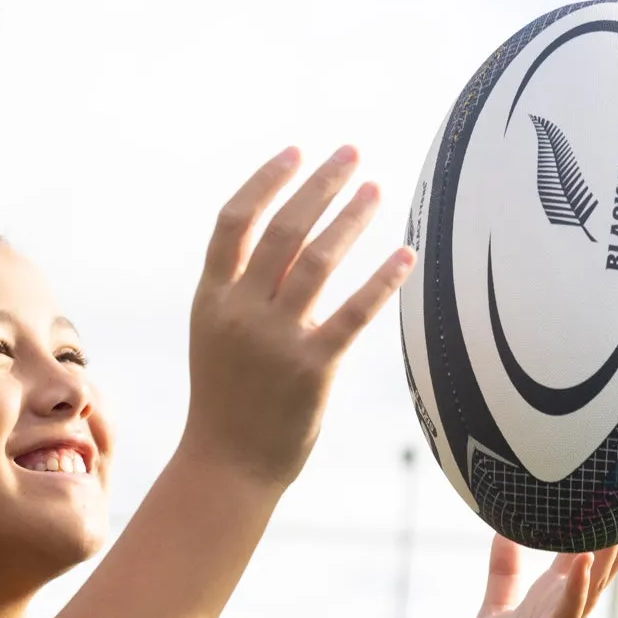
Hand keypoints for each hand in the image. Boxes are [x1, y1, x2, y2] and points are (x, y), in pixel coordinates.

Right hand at [183, 146, 414, 488]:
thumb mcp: (215, 336)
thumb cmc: (227, 399)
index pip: (235, 223)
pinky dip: (382, 279)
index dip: (266, 181)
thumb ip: (242, 289)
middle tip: (351, 154)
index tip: (296, 152)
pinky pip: (355, 312)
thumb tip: (288, 235)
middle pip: (284, 230)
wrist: (228, 465)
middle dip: (320, 184)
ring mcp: (276, 341)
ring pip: (319, 260)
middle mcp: (241, 314)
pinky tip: (405, 254)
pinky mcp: (312, 369)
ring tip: (375, 189)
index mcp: (212, 300)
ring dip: (351, 217)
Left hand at [453, 536, 617, 617]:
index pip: (582, 556)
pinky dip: (573, 588)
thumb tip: (501, 531)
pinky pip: (563, 616)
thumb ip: (504, 573)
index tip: (614, 488)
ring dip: (605, 554)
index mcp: (551, 602)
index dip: (599, 524)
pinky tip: (580, 561)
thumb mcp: (497, 611)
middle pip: (597, 567)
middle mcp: (563, 614)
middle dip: (616, 533)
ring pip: (589, 586)